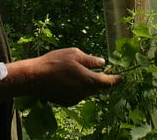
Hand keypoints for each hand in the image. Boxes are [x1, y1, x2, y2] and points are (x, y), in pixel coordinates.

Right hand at [7, 48, 121, 105]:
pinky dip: (77, 87)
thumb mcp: (74, 54)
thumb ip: (90, 60)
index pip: (107, 82)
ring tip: (75, 71)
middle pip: (97, 87)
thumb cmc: (55, 62)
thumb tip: (102, 63)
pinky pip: (77, 94)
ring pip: (87, 90)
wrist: (34, 77)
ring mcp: (75, 98)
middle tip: (96, 69)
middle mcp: (84, 92)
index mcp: (89, 80)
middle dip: (99, 79)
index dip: (115, 80)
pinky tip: (67, 79)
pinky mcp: (67, 102)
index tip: (121, 77)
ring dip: (86, 83)